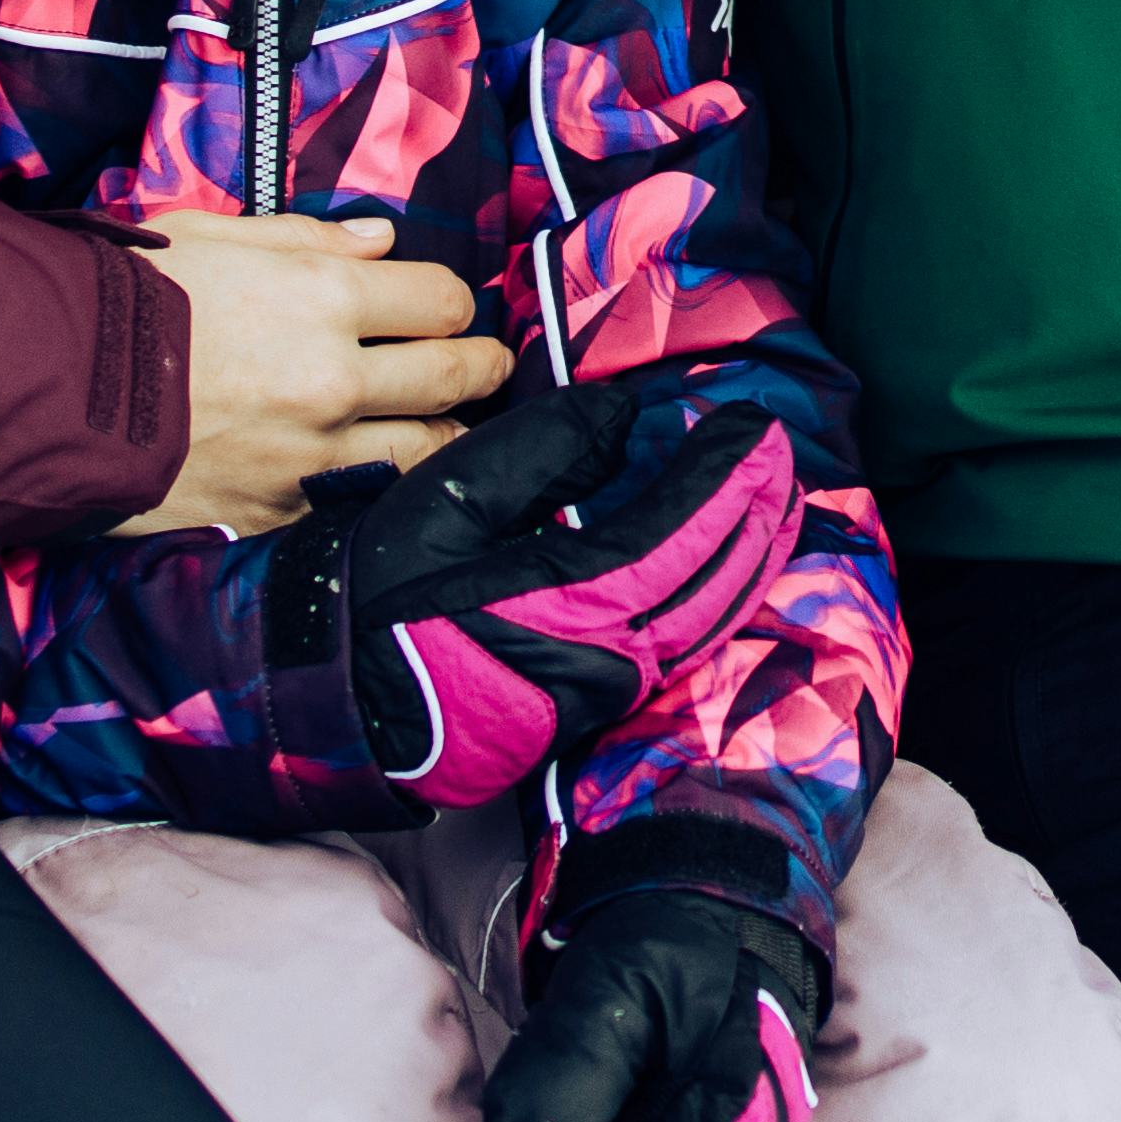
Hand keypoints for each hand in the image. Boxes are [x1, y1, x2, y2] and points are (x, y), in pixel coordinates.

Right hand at [128, 213, 507, 536]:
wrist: (45, 392)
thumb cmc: (121, 300)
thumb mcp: (210, 237)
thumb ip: (306, 241)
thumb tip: (380, 242)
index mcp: (323, 296)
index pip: (442, 301)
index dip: (452, 304)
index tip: (446, 310)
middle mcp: (334, 377)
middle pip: (456, 374)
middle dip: (481, 365)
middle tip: (486, 364)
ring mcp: (313, 452)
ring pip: (428, 449)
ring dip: (448, 433)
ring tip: (451, 425)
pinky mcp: (283, 507)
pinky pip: (363, 497)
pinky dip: (383, 483)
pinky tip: (386, 470)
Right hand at [303, 382, 806, 807]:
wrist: (341, 703)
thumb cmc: (379, 594)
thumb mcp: (450, 500)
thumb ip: (544, 451)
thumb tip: (623, 413)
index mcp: (572, 602)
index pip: (682, 529)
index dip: (725, 474)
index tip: (752, 425)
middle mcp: (608, 657)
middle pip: (714, 579)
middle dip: (755, 511)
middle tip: (779, 453)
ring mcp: (607, 692)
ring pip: (707, 619)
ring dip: (748, 554)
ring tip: (773, 500)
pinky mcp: (595, 708)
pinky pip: (683, 646)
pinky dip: (718, 596)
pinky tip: (727, 567)